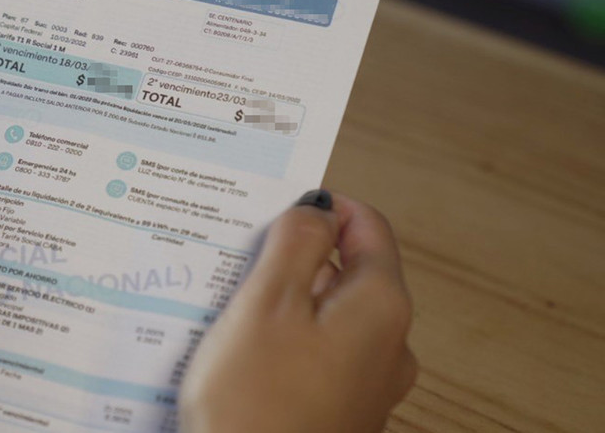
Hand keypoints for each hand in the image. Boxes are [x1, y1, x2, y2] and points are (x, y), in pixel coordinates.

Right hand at [179, 191, 416, 432]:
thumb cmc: (254, 403)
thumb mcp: (266, 302)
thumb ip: (297, 241)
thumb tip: (317, 208)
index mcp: (381, 306)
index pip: (367, 226)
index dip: (321, 208)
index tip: (274, 208)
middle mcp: (390, 345)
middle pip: (345, 271)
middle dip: (293, 258)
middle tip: (239, 259)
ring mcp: (369, 384)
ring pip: (327, 315)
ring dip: (283, 302)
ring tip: (230, 308)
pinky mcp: (342, 411)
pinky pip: (317, 355)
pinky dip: (283, 342)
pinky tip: (241, 354)